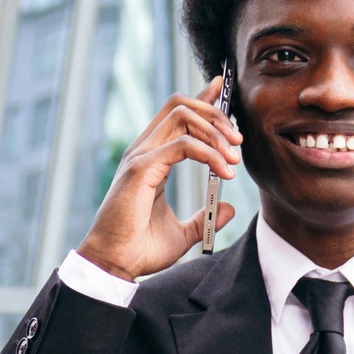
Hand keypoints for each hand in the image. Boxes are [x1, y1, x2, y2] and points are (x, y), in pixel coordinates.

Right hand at [76, 76, 240, 281]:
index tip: (222, 88)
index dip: (202, 97)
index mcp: (150, 158)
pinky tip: (222, 172)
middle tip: (238, 140)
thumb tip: (228, 208)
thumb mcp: (182, 233)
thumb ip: (204, 218)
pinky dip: (208, 154)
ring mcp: (140, 156)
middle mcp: (143, 150)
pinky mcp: (141, 168)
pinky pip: (182, 145)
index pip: (177, 114)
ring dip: (214, 130)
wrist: (115, 265)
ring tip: (233, 157)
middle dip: (216, 114)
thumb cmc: (139, 249)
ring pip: (182, 115)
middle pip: (181, 105)